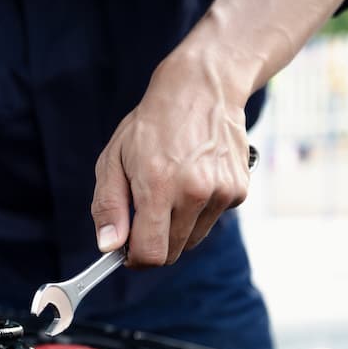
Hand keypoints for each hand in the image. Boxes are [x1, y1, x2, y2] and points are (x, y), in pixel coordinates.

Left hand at [91, 53, 252, 266]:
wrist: (200, 90)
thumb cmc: (149, 126)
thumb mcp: (113, 160)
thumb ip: (108, 207)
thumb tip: (108, 247)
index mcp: (158, 186)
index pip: (151, 253)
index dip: (135, 258)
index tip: (126, 251)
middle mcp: (194, 192)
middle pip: (171, 252)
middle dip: (153, 242)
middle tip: (143, 213)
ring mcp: (221, 192)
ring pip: (191, 239)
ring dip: (176, 227)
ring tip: (169, 189)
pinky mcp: (239, 190)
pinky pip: (211, 220)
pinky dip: (198, 211)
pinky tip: (192, 180)